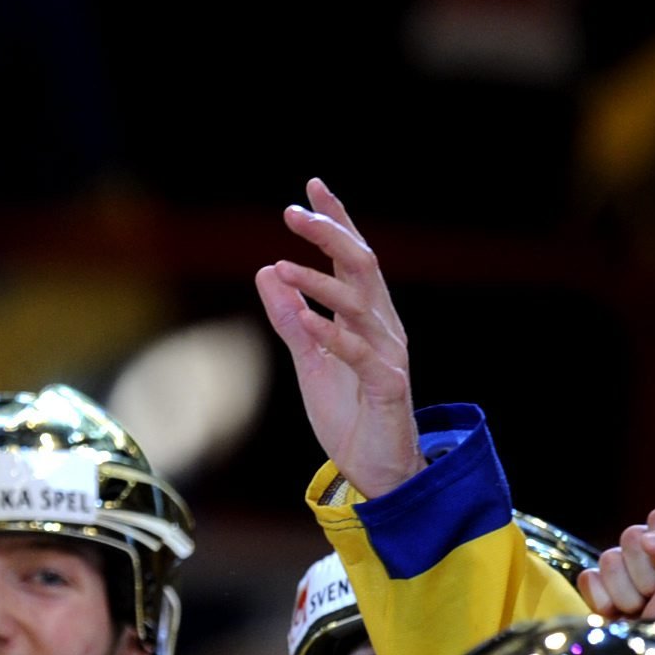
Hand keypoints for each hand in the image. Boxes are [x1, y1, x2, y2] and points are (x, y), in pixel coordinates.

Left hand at [253, 178, 422, 500]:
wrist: (377, 468)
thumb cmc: (348, 412)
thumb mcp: (309, 360)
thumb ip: (290, 318)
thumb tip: (266, 271)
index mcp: (366, 316)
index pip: (352, 258)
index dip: (336, 221)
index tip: (312, 186)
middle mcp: (383, 326)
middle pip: (362, 266)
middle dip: (330, 235)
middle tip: (292, 213)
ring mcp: (388, 354)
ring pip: (359, 305)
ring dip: (320, 283)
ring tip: (284, 266)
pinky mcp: (388, 385)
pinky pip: (360, 353)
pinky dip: (331, 334)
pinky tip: (304, 320)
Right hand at [578, 508, 654, 628]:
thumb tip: (646, 538)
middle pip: (633, 536)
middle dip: (648, 573)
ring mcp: (629, 569)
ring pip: (609, 557)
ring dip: (628, 592)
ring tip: (645, 609)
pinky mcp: (601, 588)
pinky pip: (589, 577)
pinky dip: (604, 600)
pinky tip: (620, 615)